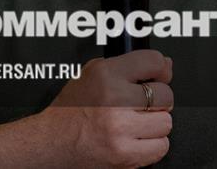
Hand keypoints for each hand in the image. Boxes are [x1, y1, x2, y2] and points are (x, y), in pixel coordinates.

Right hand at [41, 50, 173, 166]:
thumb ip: (129, 66)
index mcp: (106, 75)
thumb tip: (165, 65)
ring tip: (134, 124)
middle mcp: (114, 99)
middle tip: (139, 106)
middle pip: (166, 95)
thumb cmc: (71, 111)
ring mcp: (120, 129)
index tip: (159, 75)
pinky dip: (152, 145)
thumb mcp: (93, 74)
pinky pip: (161, 146)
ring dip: (154, 124)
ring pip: (165, 122)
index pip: (154, 62)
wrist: (51, 143)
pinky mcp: (125, 155)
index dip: (161, 70)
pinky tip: (135, 139)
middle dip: (157, 101)